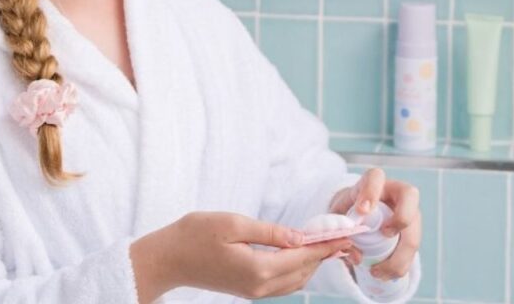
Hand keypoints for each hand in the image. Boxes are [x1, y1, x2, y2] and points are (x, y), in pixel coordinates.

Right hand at [130, 211, 352, 301]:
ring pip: (295, 280)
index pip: (302, 256)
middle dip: (324, 254)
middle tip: (344, 236)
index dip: (326, 244)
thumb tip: (300, 236)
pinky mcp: (247, 289)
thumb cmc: (194, 234)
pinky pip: (282, 283)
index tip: (346, 234)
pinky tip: (301, 254)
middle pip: (303, 272)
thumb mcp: (233, 223)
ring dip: (312, 263)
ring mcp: (253, 291)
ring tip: (328, 244)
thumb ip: (270, 231)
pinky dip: (297, 269)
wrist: (167, 259)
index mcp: (258, 269)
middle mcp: (259, 286)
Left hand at [328, 168, 420, 280]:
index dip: (371, 191)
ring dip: (398, 257)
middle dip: (400, 218)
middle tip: (384, 234)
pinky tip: (385, 276)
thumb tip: (357, 255)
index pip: (376, 177)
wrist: (359, 213)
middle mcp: (396, 194)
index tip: (362, 211)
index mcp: (373, 182)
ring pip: (414, 232)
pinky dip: (399, 267)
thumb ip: (342, 229)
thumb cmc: (349, 209)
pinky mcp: (411, 233)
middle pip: (410, 197)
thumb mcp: (339, 214)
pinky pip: (412, 252)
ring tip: (376, 272)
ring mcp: (409, 213)